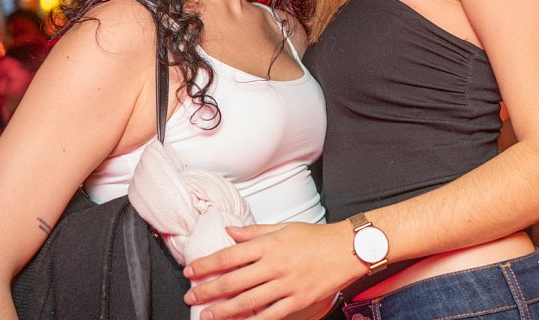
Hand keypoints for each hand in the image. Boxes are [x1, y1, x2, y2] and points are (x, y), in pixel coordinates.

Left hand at [184, 220, 357, 319]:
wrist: (347, 249)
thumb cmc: (315, 237)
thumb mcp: (283, 227)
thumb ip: (254, 232)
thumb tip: (229, 232)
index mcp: (269, 244)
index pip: (229, 255)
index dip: (207, 264)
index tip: (190, 271)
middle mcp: (274, 265)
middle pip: (234, 281)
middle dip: (208, 290)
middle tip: (191, 297)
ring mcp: (286, 284)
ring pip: (248, 301)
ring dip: (224, 310)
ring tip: (207, 316)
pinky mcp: (298, 300)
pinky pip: (271, 315)